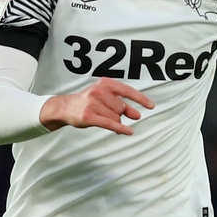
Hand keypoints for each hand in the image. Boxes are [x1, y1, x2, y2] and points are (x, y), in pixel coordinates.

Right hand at [39, 77, 154, 134]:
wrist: (65, 107)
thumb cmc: (87, 101)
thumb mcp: (104, 97)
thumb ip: (122, 104)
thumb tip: (137, 115)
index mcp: (104, 83)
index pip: (127, 91)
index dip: (141, 99)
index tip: (151, 106)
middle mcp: (99, 91)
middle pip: (121, 108)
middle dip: (118, 113)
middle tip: (105, 111)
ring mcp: (93, 103)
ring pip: (116, 117)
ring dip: (113, 121)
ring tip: (100, 116)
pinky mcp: (89, 116)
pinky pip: (110, 124)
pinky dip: (121, 129)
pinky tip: (128, 132)